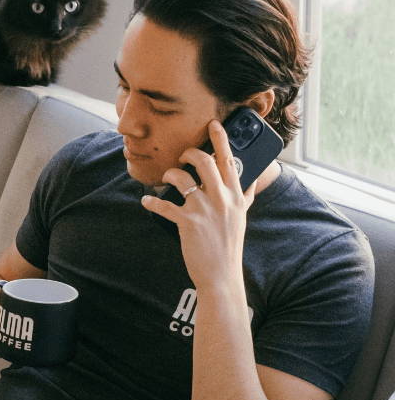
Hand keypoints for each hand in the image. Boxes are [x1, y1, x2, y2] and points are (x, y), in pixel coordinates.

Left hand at [141, 119, 254, 290]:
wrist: (221, 275)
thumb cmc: (229, 245)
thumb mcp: (243, 217)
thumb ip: (246, 196)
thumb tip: (253, 180)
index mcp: (237, 196)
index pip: (230, 161)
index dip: (220, 140)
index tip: (213, 124)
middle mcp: (222, 199)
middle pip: (204, 162)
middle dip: (189, 153)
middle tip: (182, 156)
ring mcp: (204, 209)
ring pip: (182, 178)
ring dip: (169, 174)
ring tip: (166, 179)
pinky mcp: (187, 222)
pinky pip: (163, 204)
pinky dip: (151, 202)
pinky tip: (146, 202)